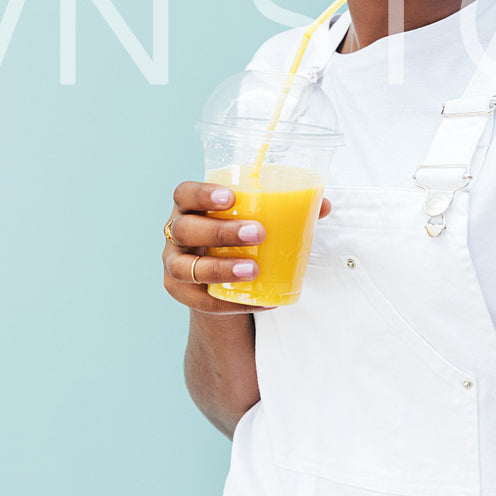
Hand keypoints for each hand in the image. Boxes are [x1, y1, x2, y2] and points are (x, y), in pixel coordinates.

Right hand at [163, 181, 331, 314]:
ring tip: (254, 269)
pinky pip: (199, 300)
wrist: (219, 281)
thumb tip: (322, 205)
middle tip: (258, 233)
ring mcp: (173, 264)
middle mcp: (175, 234)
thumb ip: (285, 211)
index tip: (230, 197)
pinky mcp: (179, 292)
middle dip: (220, 231)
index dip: (202, 193)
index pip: (184, 194)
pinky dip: (227, 302)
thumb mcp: (254, 221)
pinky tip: (256, 300)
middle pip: (186, 229)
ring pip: (185, 267)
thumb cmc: (237, 240)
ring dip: (220, 269)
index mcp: (190, 207)